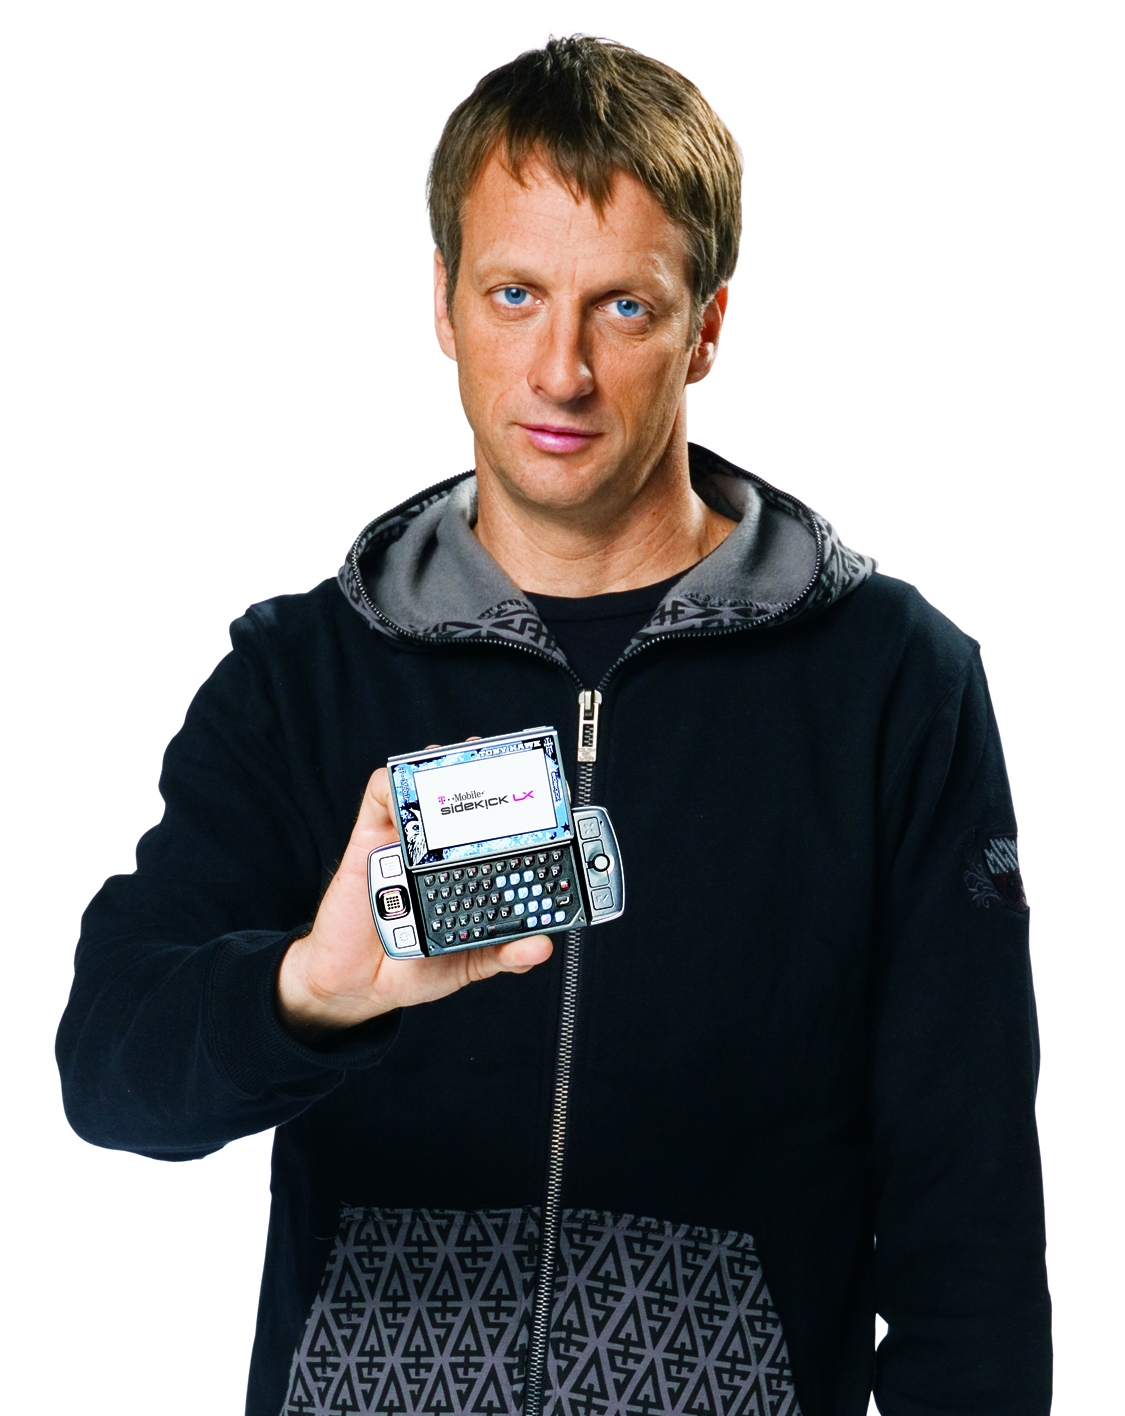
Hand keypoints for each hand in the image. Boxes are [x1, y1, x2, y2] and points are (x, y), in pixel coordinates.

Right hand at [277, 767, 552, 1036]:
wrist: (357, 985)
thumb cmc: (414, 965)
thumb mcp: (469, 961)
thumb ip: (505, 954)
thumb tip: (540, 945)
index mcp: (469, 870)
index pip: (501, 828)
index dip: (523, 805)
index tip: (547, 793)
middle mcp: (440, 850)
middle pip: (465, 796)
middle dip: (487, 770)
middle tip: (506, 765)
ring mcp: (406, 841)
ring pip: (424, 785)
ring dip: (444, 765)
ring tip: (464, 761)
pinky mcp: (370, 840)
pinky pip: (380, 797)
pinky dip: (395, 783)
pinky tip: (411, 787)